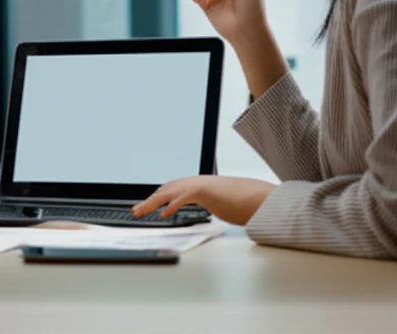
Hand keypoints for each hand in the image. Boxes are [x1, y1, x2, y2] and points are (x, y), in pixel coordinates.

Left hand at [131, 175, 275, 225]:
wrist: (260, 197)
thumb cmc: (245, 202)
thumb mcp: (223, 203)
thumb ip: (212, 204)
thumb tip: (211, 209)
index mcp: (200, 185)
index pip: (173, 189)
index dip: (158, 197)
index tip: (147, 205)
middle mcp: (198, 182)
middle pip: (167, 189)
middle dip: (150, 200)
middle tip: (136, 211)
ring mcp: (201, 185)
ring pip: (169, 192)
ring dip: (153, 202)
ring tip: (140, 211)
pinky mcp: (206, 191)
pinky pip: (184, 197)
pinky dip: (172, 205)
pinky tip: (164, 213)